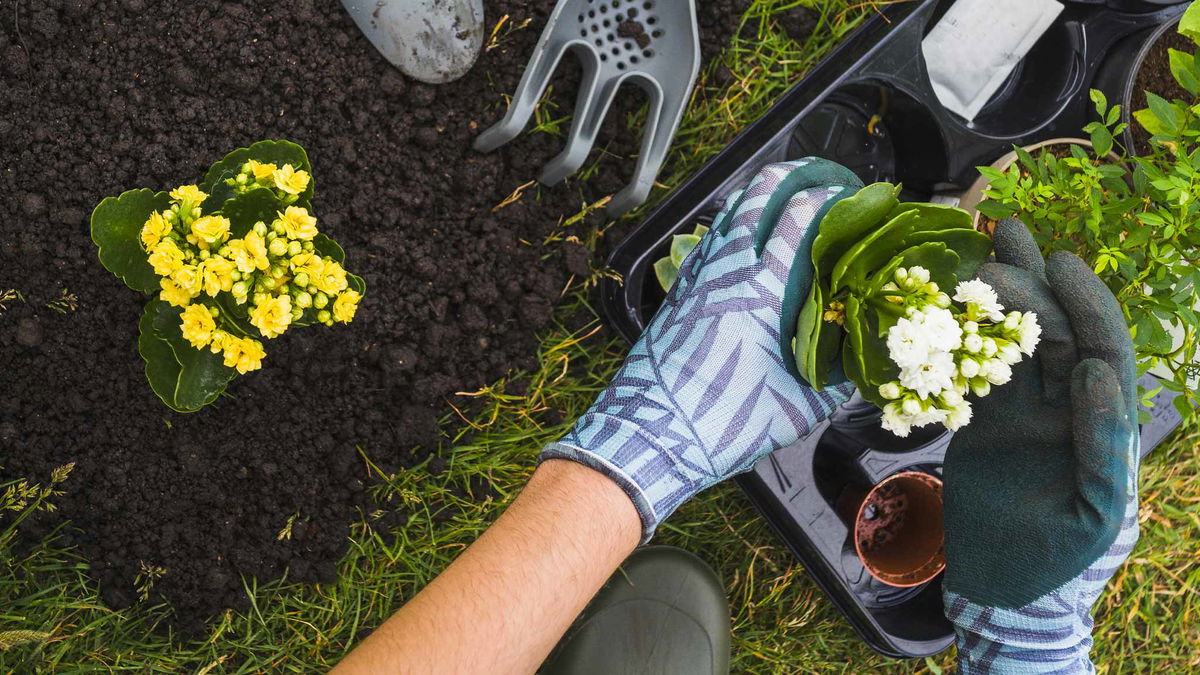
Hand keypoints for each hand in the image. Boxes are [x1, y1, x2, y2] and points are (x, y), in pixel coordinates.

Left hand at [542, 158, 862, 539]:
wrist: (649, 435)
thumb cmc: (722, 424)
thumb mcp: (798, 408)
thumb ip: (836, 379)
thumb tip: (861, 359)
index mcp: (762, 291)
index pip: (800, 218)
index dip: (830, 197)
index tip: (856, 196)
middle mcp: (726, 271)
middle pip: (760, 194)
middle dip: (795, 175)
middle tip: (822, 176)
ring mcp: (697, 276)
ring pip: (730, 213)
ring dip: (760, 195)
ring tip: (788, 194)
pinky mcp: (679, 291)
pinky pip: (710, 240)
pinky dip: (733, 225)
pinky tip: (745, 238)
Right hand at [942, 219, 1139, 670]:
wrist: (1006, 590)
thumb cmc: (1060, 561)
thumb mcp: (1095, 513)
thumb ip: (1103, 444)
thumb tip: (1094, 374)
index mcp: (1101, 427)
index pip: (1101, 352)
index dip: (1086, 305)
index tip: (1060, 265)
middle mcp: (1066, 411)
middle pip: (1055, 335)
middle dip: (1035, 286)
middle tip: (1002, 242)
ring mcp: (1024, 415)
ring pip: (1015, 344)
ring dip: (1003, 297)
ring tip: (984, 246)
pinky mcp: (985, 424)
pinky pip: (975, 373)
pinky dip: (963, 338)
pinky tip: (950, 303)